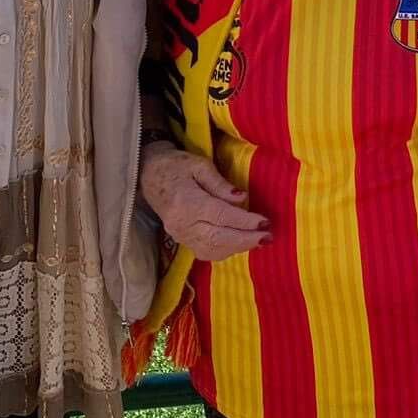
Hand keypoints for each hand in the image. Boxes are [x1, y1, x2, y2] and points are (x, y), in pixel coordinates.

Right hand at [141, 142, 268, 260]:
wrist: (149, 175)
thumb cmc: (176, 165)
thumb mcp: (199, 165)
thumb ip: (220, 184)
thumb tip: (242, 199)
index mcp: (186, 202)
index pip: (220, 216)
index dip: (244, 221)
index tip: (265, 221)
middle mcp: (182, 224)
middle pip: (218, 238)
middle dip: (246, 239)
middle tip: (268, 236)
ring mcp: (180, 236)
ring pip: (213, 250)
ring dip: (239, 247)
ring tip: (260, 240)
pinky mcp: (182, 241)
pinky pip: (206, 252)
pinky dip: (227, 250)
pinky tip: (241, 243)